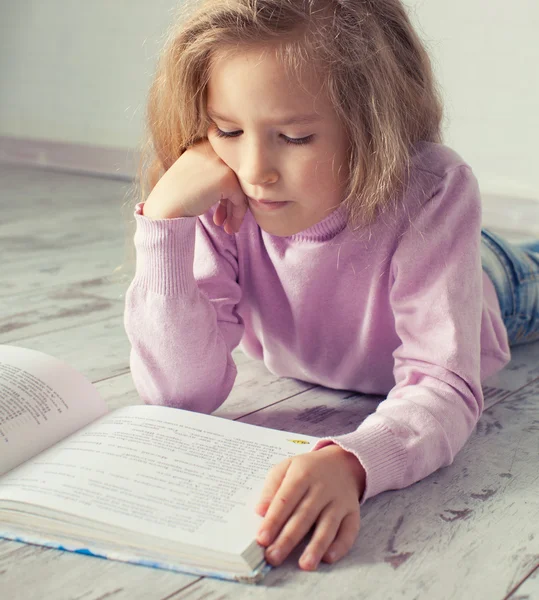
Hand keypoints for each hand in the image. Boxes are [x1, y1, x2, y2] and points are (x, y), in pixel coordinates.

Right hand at [142, 138, 247, 233]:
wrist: (164, 206)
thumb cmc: (177, 195)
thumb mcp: (197, 175)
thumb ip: (216, 173)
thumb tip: (244, 185)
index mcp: (206, 145)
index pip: (229, 167)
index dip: (227, 190)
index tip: (221, 209)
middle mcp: (215, 149)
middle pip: (237, 177)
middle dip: (232, 201)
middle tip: (226, 221)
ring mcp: (221, 162)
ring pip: (242, 188)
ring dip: (236, 211)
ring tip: (229, 228)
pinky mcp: (226, 178)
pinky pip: (240, 198)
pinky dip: (236, 215)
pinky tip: (228, 228)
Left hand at [255, 444, 365, 570]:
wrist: (341, 462)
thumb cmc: (308, 469)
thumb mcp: (286, 467)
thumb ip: (272, 487)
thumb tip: (260, 511)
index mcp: (302, 474)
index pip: (286, 499)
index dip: (273, 520)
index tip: (262, 539)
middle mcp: (322, 488)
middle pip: (304, 516)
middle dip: (288, 539)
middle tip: (273, 557)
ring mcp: (339, 500)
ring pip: (328, 525)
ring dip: (316, 546)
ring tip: (304, 564)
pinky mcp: (353, 512)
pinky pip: (349, 530)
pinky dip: (341, 545)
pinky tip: (329, 558)